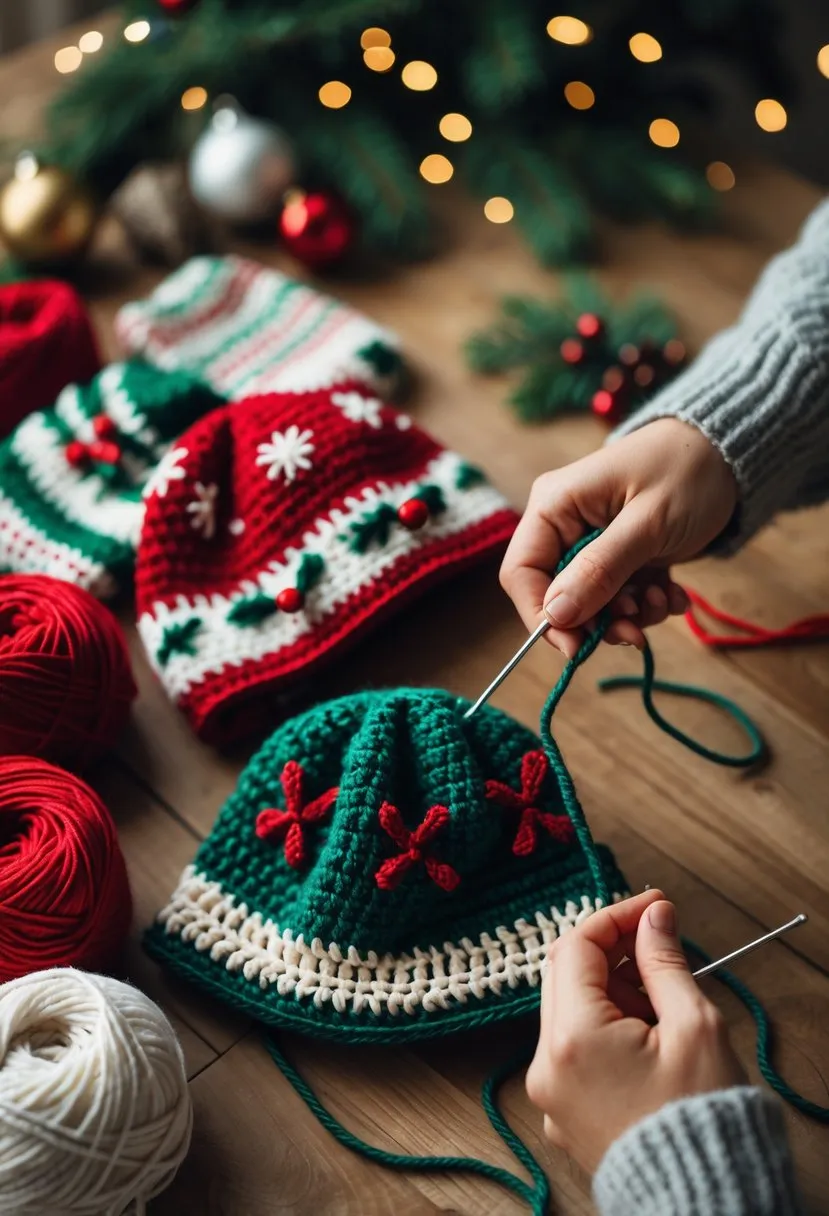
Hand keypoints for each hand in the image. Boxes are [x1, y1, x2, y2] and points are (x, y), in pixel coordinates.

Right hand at [499, 418, 737, 656]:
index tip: (578, 647)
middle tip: (635, 632)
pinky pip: (620, 597)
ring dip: (629, 615)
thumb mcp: (646, 524)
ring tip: (662, 599)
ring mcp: (593, 543)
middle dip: (596, 619)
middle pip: (557, 595)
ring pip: (591, 604)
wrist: (730, 454)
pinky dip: (646, 604)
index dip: (541, 615)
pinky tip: (673, 593)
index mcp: (554, 506)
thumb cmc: (687, 471)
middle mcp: (565, 526)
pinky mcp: (620, 557)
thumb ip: (600, 570)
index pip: (521, 572)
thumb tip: (555, 615)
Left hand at [525, 891, 745, 1174]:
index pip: (577, 947)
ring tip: (662, 1005)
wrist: (701, 1203)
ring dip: (611, 990)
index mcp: (572, 1039)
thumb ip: (664, 963)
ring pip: (569, 1011)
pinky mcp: (563, 1112)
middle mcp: (546, 1065)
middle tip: (659, 946)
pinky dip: (605, 1027)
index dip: (616, 916)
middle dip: (612, 952)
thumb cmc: (700, 1122)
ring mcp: (551, 1093)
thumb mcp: (692, 1026)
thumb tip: (653, 916)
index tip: (654, 906)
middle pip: (565, 975)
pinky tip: (648, 1036)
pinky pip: (574, 1048)